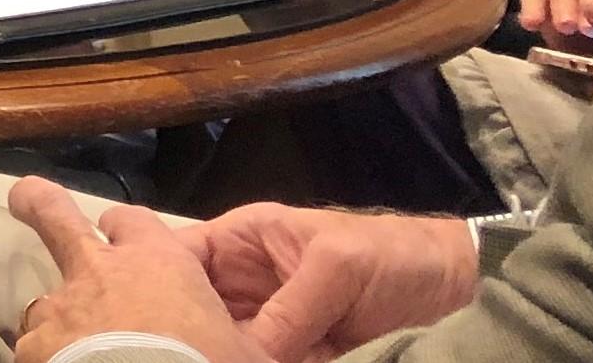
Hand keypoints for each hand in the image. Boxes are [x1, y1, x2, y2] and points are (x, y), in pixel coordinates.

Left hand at [7, 177, 265, 362]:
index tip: (122, 231)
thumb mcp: (245, 348)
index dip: (128, 227)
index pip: (134, 221)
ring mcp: (60, 311)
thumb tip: (233, 342)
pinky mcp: (33, 349)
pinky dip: (49, 358)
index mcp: (157, 264)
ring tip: (68, 343)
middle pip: (55, 218)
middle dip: (38, 204)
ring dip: (57, 318)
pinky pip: (36, 349)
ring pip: (46, 302)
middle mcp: (99, 274)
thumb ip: (223, 327)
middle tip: (24, 198)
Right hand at [175, 202, 477, 360]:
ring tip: (205, 361)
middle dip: (183, 329)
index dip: (152, 277)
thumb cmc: (393, 256)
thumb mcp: (338, 268)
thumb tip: (246, 352)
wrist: (453, 288)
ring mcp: (266, 323)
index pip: (178, 256)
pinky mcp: (290, 354)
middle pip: (192, 308)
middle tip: (178, 352)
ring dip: (217, 354)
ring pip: (221, 342)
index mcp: (242, 241)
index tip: (139, 311)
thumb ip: (289, 308)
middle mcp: (243, 283)